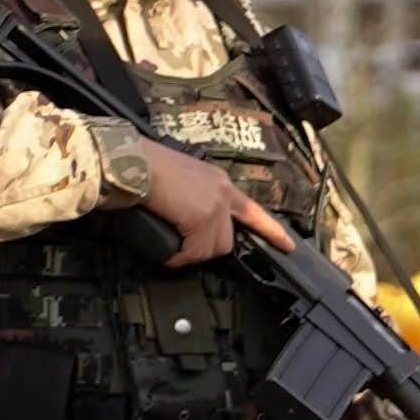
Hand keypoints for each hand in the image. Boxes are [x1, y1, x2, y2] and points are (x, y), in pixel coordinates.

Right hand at [139, 140, 287, 265]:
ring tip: (172, 248)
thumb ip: (191, 199)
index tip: (288, 244)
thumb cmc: (143, 168)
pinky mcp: (202, 218)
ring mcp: (214, 206)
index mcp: (218, 181)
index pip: (252, 210)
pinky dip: (179, 257)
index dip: (271, 230)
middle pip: (227, 239)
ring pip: (212, 249)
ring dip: (191, 254)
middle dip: (205, 249)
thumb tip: (186, 222)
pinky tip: (168, 252)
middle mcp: (222, 191)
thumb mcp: (179, 180)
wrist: (131, 161)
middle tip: (182, 248)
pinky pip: (195, 252)